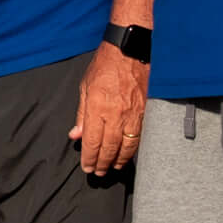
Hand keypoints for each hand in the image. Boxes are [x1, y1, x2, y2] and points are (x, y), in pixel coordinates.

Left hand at [68, 42, 147, 174]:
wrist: (130, 50)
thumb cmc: (105, 66)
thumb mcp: (85, 87)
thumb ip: (82, 114)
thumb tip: (75, 135)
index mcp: (98, 108)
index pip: (92, 141)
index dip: (90, 158)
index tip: (87, 168)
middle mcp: (116, 114)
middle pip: (110, 147)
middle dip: (103, 163)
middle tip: (99, 173)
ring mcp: (134, 114)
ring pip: (128, 145)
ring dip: (120, 159)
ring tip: (113, 167)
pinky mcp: (147, 111)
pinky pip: (141, 136)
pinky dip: (135, 148)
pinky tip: (130, 154)